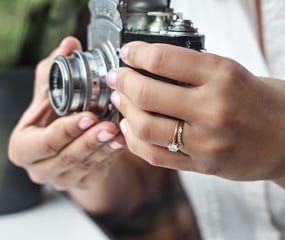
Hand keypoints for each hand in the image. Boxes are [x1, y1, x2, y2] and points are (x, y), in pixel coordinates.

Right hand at [8, 37, 124, 190]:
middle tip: (108, 125)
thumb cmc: (53, 118)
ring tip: (120, 132)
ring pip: (85, 166)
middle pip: (65, 157)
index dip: (66, 130)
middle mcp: (40, 167)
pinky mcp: (82, 182)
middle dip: (89, 141)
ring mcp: (62, 178)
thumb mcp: (48, 95)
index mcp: (24, 147)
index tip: (87, 115)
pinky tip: (122, 142)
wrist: (66, 143)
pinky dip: (111, 155)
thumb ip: (55, 70)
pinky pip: (98, 171)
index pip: (43, 143)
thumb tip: (70, 44)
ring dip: (104, 148)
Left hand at [106, 41, 284, 190]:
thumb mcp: (237, 74)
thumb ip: (197, 72)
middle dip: (123, 81)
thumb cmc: (268, 104)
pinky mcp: (201, 165)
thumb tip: (156, 66)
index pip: (164, 59)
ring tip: (121, 100)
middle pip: (147, 94)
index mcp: (224, 77)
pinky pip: (155, 156)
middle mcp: (213, 109)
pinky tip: (130, 128)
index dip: (137, 53)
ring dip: (125, 110)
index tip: (128, 53)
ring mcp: (205, 142)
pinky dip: (134, 140)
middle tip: (117, 76)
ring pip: (145, 127)